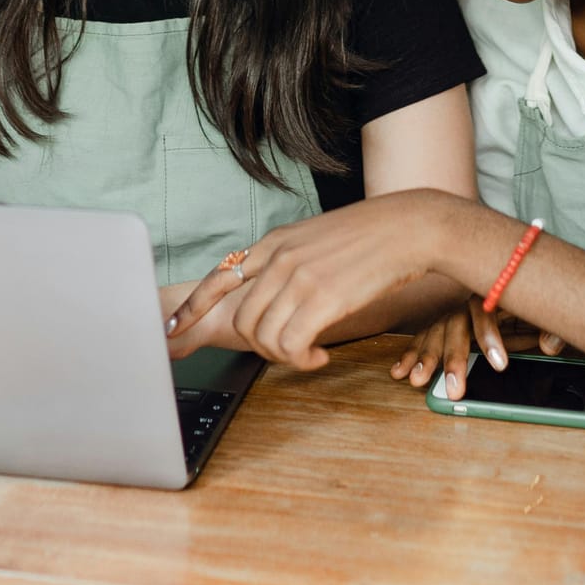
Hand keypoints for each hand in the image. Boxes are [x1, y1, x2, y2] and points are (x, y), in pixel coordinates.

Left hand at [167, 190, 468, 369]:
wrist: (410, 226)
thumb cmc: (372, 236)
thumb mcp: (317, 239)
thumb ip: (290, 261)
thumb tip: (275, 289)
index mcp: (275, 243)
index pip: (219, 275)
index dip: (193, 305)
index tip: (174, 326)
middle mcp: (279, 259)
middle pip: (240, 318)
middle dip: (257, 346)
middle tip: (286, 351)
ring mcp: (299, 278)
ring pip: (262, 336)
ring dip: (283, 355)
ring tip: (309, 353)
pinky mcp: (323, 299)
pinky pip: (290, 344)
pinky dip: (301, 358)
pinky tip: (321, 355)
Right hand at [392, 296, 564, 397]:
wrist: (520, 272)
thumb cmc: (530, 297)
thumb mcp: (544, 310)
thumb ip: (550, 326)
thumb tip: (550, 344)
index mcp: (492, 290)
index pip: (486, 312)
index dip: (491, 337)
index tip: (500, 365)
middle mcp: (467, 300)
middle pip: (454, 325)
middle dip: (453, 358)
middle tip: (455, 390)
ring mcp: (453, 311)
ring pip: (434, 332)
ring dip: (425, 357)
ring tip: (417, 380)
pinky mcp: (443, 322)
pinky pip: (424, 336)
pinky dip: (412, 354)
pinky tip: (399, 370)